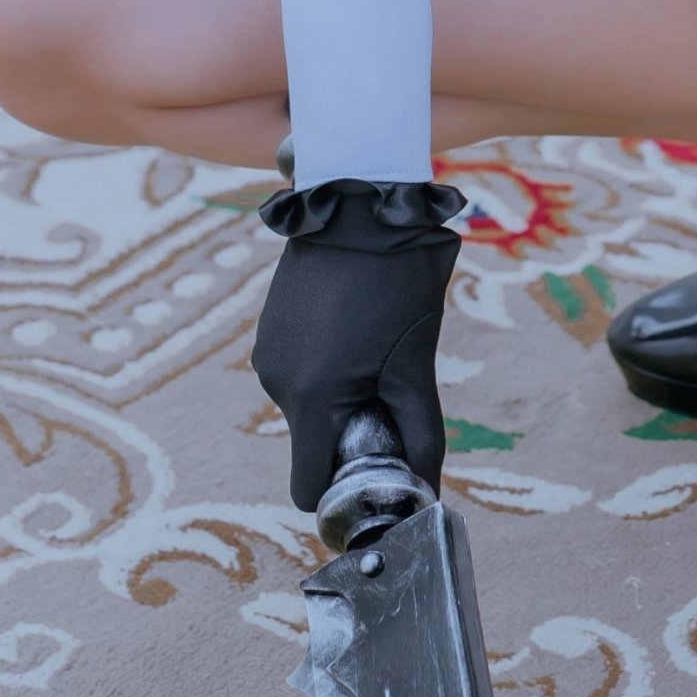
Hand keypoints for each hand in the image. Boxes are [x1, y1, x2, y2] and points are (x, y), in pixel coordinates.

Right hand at [251, 178, 462, 511]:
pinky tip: (355, 331)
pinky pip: (300, 373)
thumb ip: (421, 431)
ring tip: (376, 351)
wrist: (362, 203)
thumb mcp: (416, 364)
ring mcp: (267, 355)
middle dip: (351, 436)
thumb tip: (430, 486)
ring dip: (342, 397)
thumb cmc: (397, 283)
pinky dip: (327, 369)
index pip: (308, 487)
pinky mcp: (269, 330)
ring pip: (309, 407)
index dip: (342, 494)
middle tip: (392, 395)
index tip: (376, 477)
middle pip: (314, 444)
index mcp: (311, 399)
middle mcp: (276, 384)